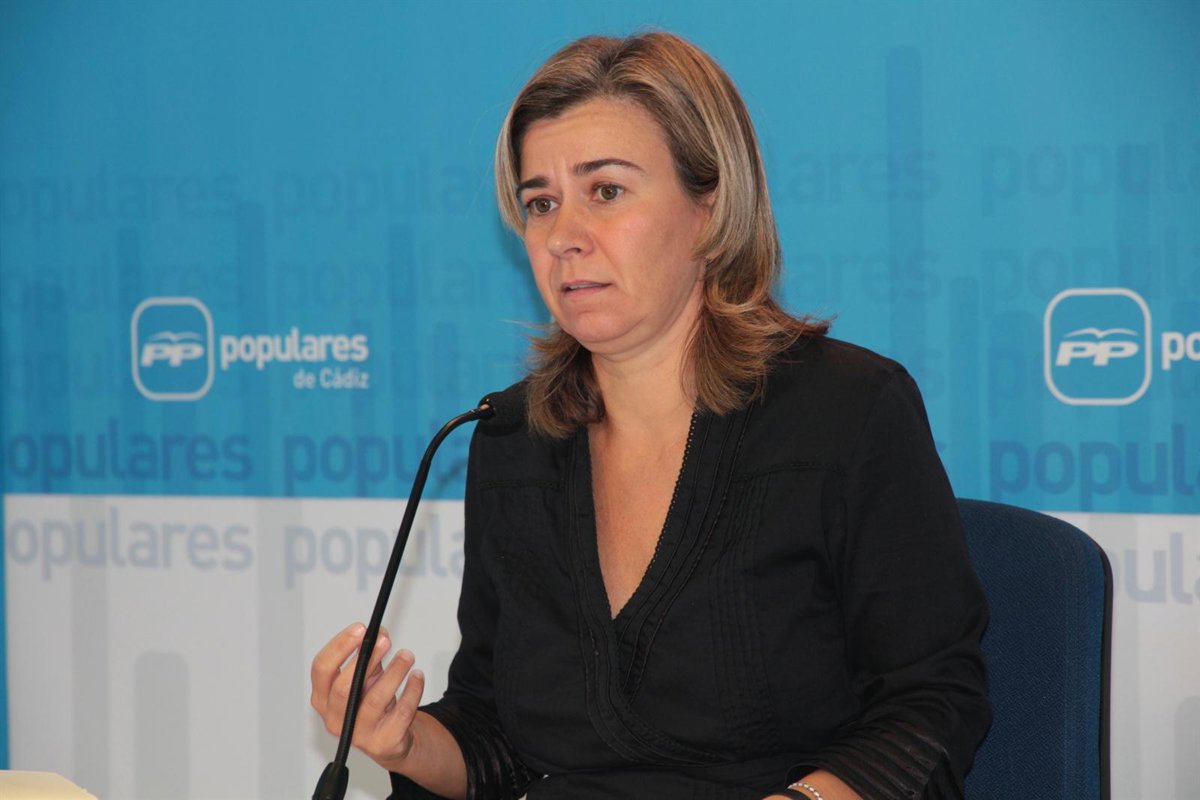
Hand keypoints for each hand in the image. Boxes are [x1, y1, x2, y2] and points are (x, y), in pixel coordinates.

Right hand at [310, 622, 426, 770]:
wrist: (391, 739)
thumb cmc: (372, 704)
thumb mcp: (366, 678)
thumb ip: (369, 656)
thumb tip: (379, 633)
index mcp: (322, 699)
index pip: (321, 669)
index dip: (339, 646)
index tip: (360, 629)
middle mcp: (335, 719)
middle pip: (344, 688)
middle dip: (366, 659)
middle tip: (385, 640)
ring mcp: (358, 735)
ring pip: (375, 700)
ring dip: (394, 672)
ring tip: (407, 656)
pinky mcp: (383, 743)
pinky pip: (401, 712)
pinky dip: (412, 691)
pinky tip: (417, 676)